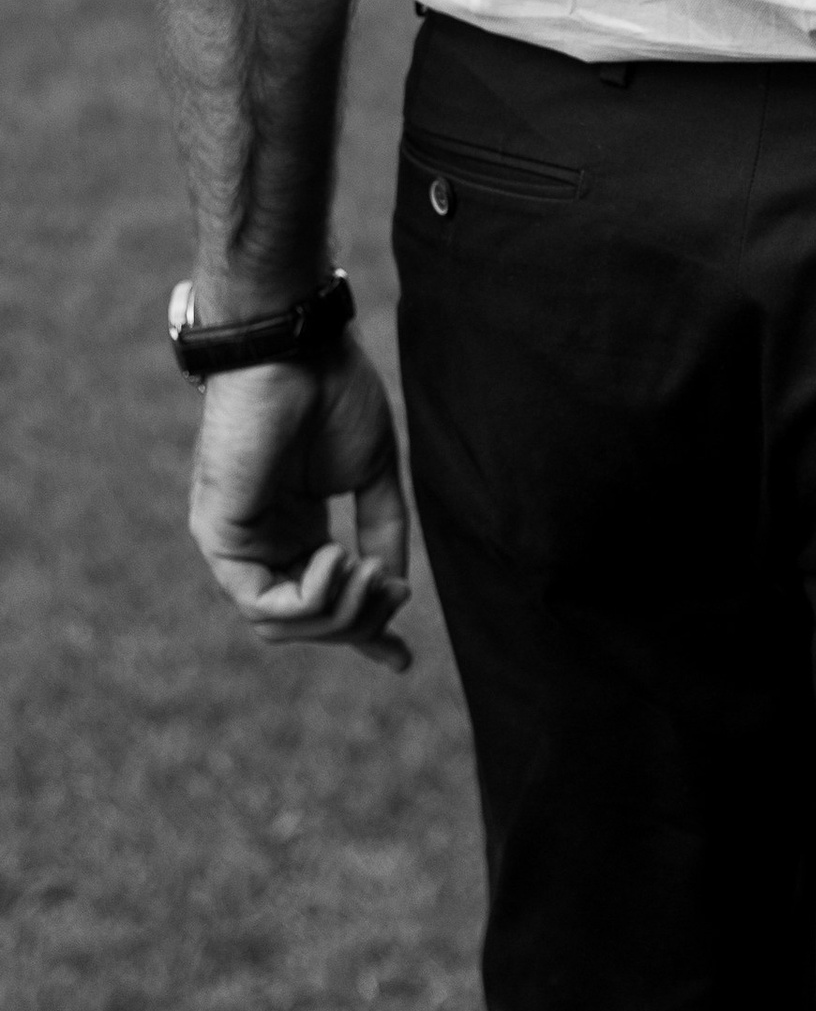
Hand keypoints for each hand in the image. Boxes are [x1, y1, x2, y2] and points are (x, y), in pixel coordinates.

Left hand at [188, 339, 414, 672]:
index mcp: (296, 528)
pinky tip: (339, 557)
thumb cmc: (334, 393)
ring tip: (369, 569)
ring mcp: (236, 544)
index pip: (321, 601)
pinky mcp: (220, 539)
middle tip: (392, 590)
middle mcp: (263, 543)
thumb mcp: (373, 476)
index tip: (401, 662)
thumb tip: (394, 594)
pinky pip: (262, 605)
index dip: (363, 636)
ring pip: (283, 625)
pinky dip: (311, 597)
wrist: (297, 348)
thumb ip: (382, 534)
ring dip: (340, 610)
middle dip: (359, 622)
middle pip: (306, 623)